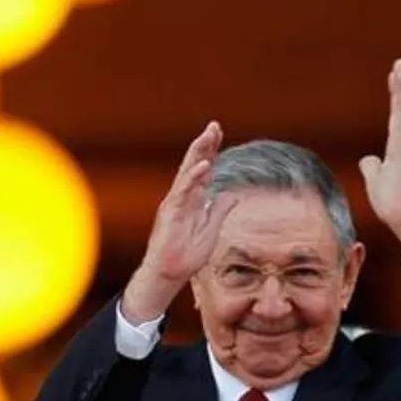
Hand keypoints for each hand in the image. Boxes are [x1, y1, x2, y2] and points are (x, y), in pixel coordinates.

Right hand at [122, 121, 228, 322]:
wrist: (169, 274)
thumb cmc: (186, 257)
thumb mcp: (211, 231)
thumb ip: (220, 211)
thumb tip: (231, 195)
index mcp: (194, 201)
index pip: (204, 171)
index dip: (211, 153)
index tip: (218, 134)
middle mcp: (184, 198)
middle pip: (195, 165)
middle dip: (205, 145)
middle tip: (214, 126)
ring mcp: (176, 203)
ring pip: (188, 171)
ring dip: (199, 152)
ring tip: (209, 135)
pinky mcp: (171, 212)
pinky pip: (184, 190)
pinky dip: (194, 176)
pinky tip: (205, 164)